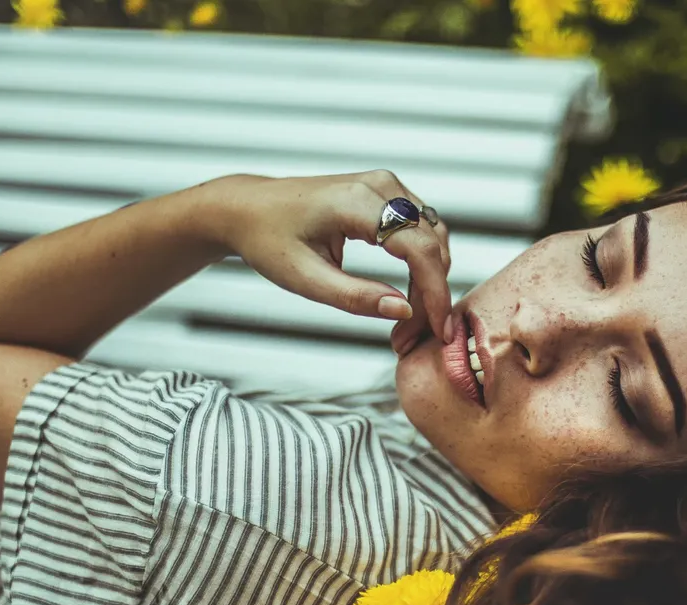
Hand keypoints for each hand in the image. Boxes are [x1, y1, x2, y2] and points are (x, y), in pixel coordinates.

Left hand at [203, 171, 453, 349]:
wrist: (247, 209)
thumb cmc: (267, 239)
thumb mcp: (305, 278)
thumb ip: (355, 297)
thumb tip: (402, 311)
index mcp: (356, 201)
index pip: (419, 249)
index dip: (435, 293)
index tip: (438, 330)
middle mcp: (379, 186)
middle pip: (431, 245)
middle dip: (432, 294)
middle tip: (413, 335)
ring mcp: (386, 186)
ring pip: (433, 238)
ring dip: (430, 281)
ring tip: (409, 320)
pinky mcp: (387, 194)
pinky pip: (422, 231)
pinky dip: (423, 265)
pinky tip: (409, 294)